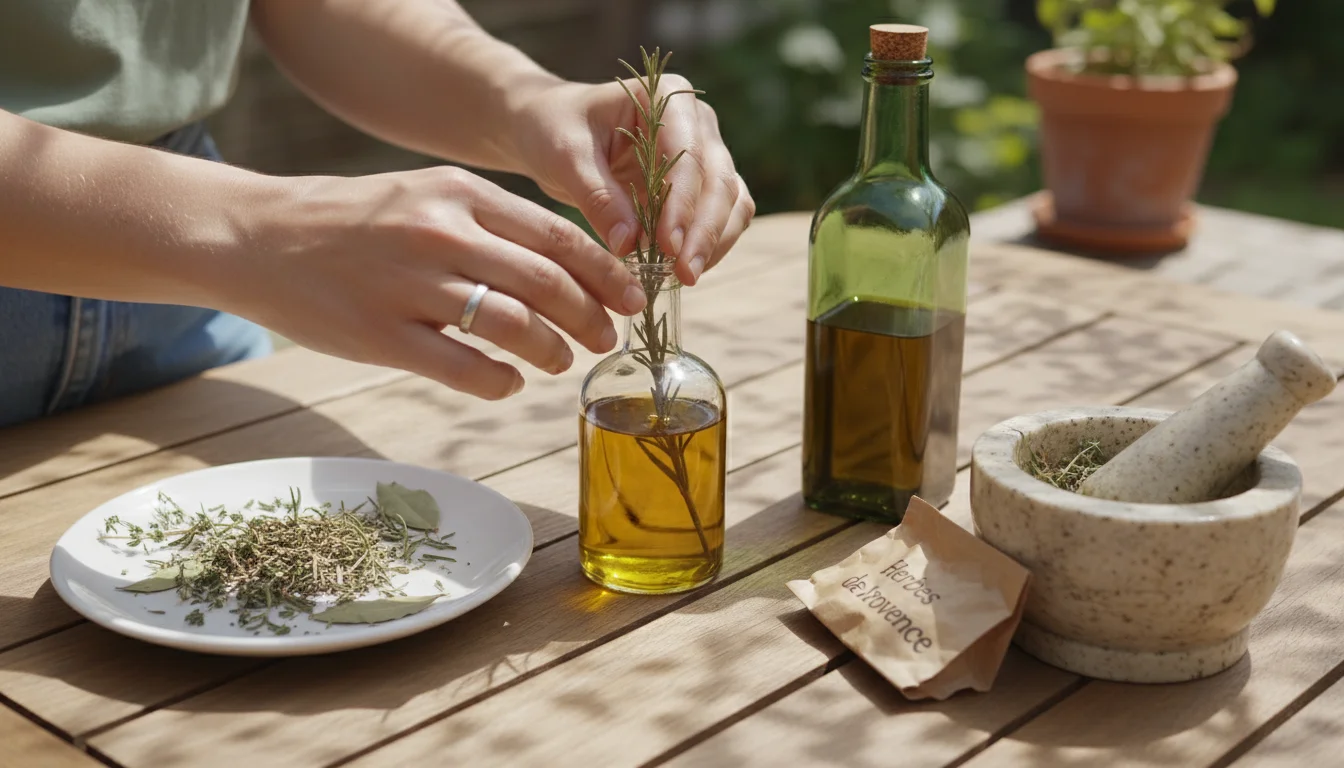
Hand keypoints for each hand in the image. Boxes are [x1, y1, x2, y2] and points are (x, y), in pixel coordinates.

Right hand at [229, 166, 647, 398]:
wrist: (257, 235)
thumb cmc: (354, 221)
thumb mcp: (425, 196)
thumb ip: (490, 223)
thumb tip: (565, 264)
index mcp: (459, 192)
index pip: (556, 236)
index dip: (605, 274)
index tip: (631, 299)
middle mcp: (439, 233)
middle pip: (546, 282)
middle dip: (590, 317)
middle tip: (606, 339)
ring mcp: (408, 285)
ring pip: (512, 325)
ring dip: (552, 350)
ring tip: (561, 361)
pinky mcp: (380, 334)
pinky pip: (463, 367)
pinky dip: (500, 381)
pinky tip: (509, 382)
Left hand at [509, 76, 755, 285]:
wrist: (551, 129)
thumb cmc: (555, 130)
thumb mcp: (566, 157)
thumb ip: (598, 197)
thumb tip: (630, 245)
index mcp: (667, 95)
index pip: (689, 154)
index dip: (683, 204)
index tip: (668, 247)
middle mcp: (697, 120)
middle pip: (720, 180)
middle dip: (705, 231)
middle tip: (685, 274)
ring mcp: (705, 152)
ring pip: (732, 201)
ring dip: (714, 241)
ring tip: (685, 277)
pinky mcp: (701, 184)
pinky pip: (723, 217)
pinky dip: (710, 244)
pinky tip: (683, 270)